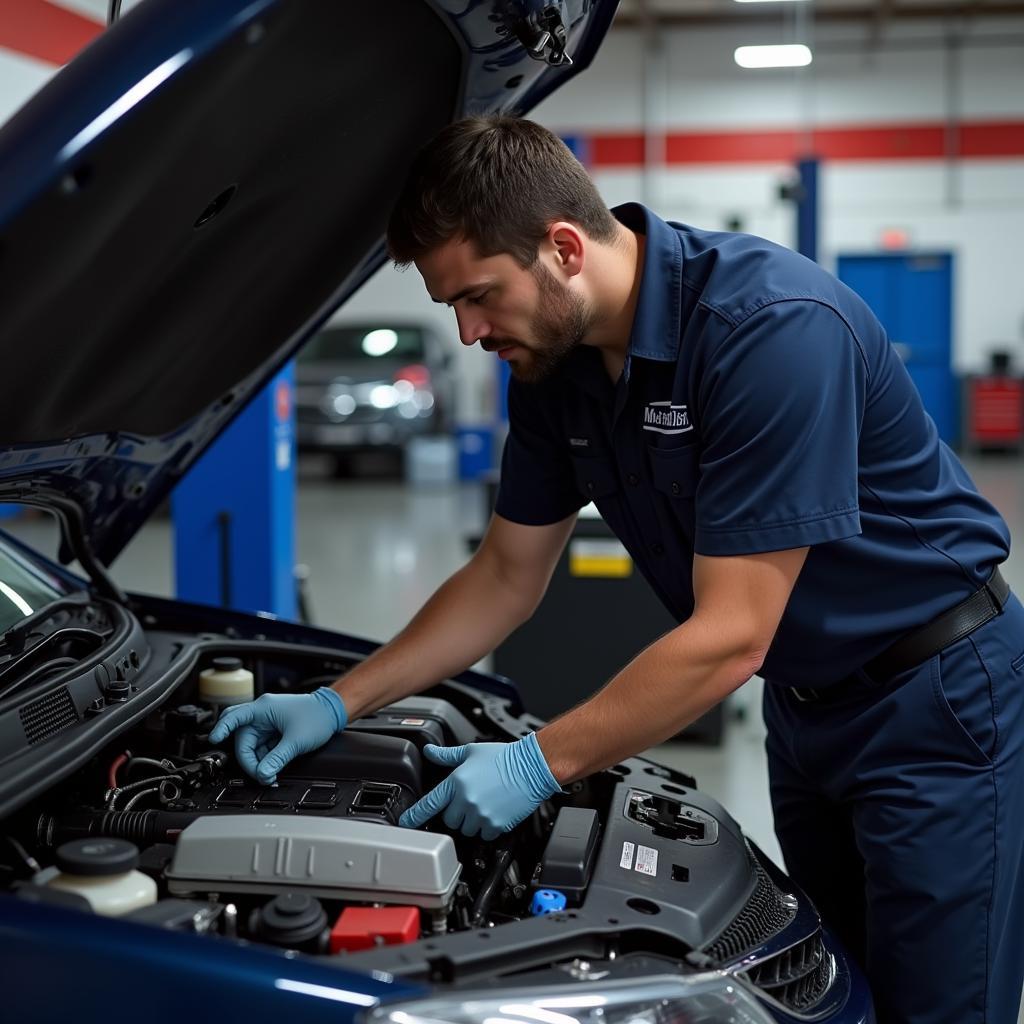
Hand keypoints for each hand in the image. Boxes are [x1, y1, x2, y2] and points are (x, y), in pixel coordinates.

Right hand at [207, 687, 347, 784]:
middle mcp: (262, 714)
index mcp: (263, 709)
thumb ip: (277, 759)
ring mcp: (267, 723)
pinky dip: (264, 760)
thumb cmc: (317, 716)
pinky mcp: (273, 732)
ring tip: (270, 775)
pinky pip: (261, 748)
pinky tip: (272, 770)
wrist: (333, 712)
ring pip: (251, 747)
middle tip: (259, 774)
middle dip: (247, 760)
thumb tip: (263, 774)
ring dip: (257, 762)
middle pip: (242, 740)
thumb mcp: (296, 741)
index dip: (221, 729)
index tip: (214, 740)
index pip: (233, 717)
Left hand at [399, 733, 560, 839]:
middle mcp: (466, 801)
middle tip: (470, 798)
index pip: (429, 804)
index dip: (414, 816)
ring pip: (466, 829)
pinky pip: (484, 835)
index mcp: (456, 782)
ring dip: (472, 821)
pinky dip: (487, 827)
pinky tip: (494, 811)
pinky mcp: (495, 825)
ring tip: (485, 803)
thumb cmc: (503, 757)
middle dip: (457, 812)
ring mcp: (481, 815)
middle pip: (450, 820)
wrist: (531, 767)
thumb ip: (446, 755)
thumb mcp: (471, 752)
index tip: (405, 824)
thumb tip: (430, 752)